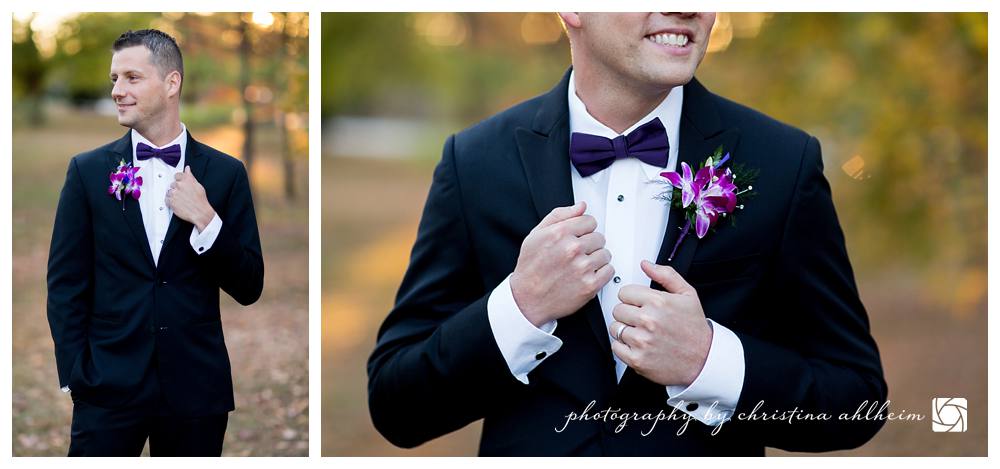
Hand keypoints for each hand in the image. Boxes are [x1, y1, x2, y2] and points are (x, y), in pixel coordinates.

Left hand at [166, 166, 215, 231]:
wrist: (200, 212)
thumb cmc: (201, 201)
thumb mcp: (198, 186)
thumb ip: (191, 176)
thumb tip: (187, 169)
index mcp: (187, 180)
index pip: (177, 175)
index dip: (179, 179)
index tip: (180, 183)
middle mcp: (179, 185)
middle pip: (173, 184)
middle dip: (177, 189)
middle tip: (183, 195)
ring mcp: (174, 193)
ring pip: (169, 191)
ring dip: (173, 195)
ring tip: (181, 200)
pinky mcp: (170, 201)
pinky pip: (167, 199)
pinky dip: (171, 202)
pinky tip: (178, 204)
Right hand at [510, 201, 613, 327]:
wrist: (527, 299)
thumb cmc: (530, 268)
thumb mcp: (536, 235)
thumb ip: (559, 216)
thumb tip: (580, 206)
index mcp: (560, 233)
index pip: (589, 220)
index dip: (583, 229)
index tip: (578, 237)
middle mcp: (572, 248)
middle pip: (599, 237)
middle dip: (590, 244)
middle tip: (577, 254)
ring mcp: (582, 267)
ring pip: (605, 253)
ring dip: (596, 259)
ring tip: (580, 266)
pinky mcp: (590, 285)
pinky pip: (609, 270)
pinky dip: (601, 273)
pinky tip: (586, 275)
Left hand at [609, 260, 711, 386]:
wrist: (704, 359)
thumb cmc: (694, 328)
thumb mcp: (687, 295)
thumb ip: (666, 275)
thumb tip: (646, 264)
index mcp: (658, 302)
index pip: (624, 292)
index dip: (632, 298)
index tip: (640, 304)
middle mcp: (649, 321)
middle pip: (617, 310)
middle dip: (628, 314)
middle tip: (642, 320)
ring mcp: (642, 341)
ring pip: (615, 328)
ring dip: (625, 330)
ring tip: (642, 333)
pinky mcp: (637, 359)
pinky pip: (616, 347)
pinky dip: (624, 347)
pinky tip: (639, 346)